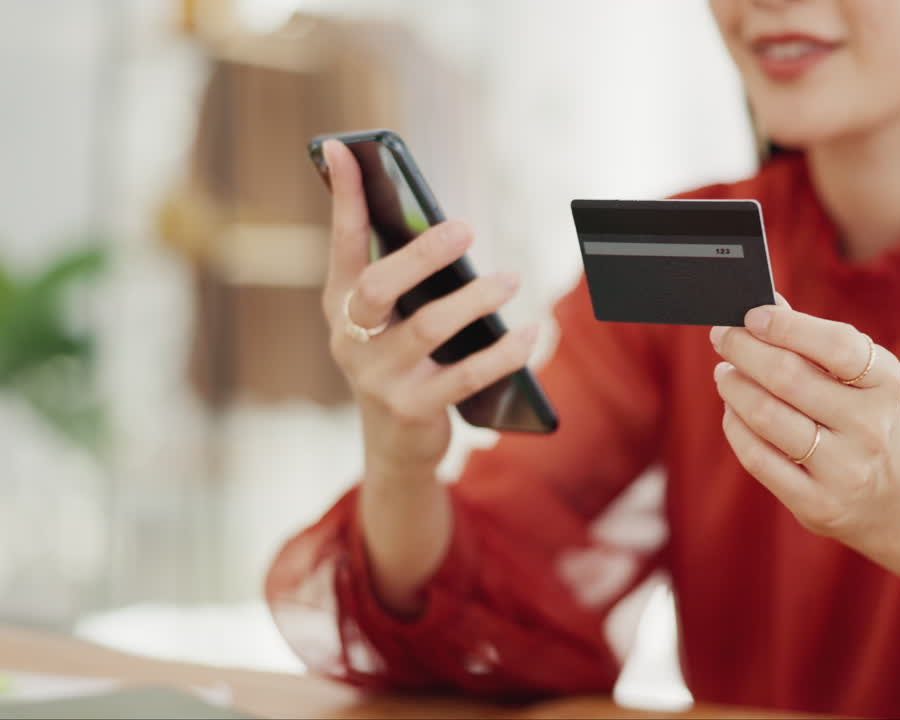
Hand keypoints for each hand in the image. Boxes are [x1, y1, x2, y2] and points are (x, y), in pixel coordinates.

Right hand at [320, 139, 539, 484]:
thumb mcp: (389, 318)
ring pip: (430, 327)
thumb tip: (442, 220)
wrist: (394, 445)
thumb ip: (402, 273)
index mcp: (340, 303)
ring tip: (511, 279)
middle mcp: (349, 338)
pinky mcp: (412, 410)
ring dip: (477, 298)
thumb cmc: (401, 360)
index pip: (341, 240)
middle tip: (467, 228)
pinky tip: (531, 333)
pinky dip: (505, 353)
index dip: (342, 195)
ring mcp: (378, 378)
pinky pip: (466, 377)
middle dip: (423, 253)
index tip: (344, 146)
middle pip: (380, 284)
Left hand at [709, 297, 899, 546]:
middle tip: (723, 337)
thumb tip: (765, 303)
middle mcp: (869, 426)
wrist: (890, 494)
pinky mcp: (816, 503)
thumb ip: (813, 339)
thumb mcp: (857, 374)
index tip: (751, 315)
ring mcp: (844, 469)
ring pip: (766, 416)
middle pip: (788, 378)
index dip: (785, 326)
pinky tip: (733, 411)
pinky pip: (757, 457)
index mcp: (884, 381)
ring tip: (725, 373)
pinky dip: (735, 426)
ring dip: (733, 387)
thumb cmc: (859, 415)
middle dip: (744, 350)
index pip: (834, 344)